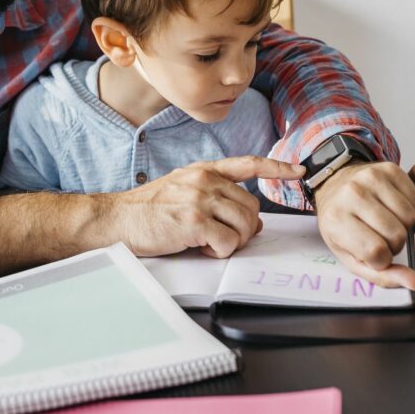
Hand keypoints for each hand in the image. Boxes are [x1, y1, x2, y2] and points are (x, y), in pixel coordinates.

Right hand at [112, 156, 305, 258]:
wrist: (117, 219)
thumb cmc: (147, 210)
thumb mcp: (182, 191)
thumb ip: (215, 197)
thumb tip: (251, 220)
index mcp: (203, 170)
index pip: (248, 163)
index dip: (276, 166)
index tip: (298, 169)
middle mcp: (204, 180)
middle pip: (252, 206)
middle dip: (245, 228)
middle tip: (222, 238)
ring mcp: (199, 198)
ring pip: (245, 224)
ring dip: (233, 241)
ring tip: (209, 243)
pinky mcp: (194, 221)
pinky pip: (228, 243)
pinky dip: (219, 251)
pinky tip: (200, 247)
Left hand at [313, 161, 414, 290]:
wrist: (335, 184)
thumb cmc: (341, 222)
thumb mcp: (350, 255)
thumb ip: (382, 275)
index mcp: (336, 219)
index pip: (376, 252)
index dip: (381, 260)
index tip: (372, 253)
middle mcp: (352, 194)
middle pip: (397, 235)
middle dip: (393, 244)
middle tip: (379, 236)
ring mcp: (371, 178)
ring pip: (410, 218)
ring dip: (403, 227)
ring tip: (385, 222)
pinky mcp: (389, 169)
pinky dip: (410, 211)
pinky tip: (392, 209)